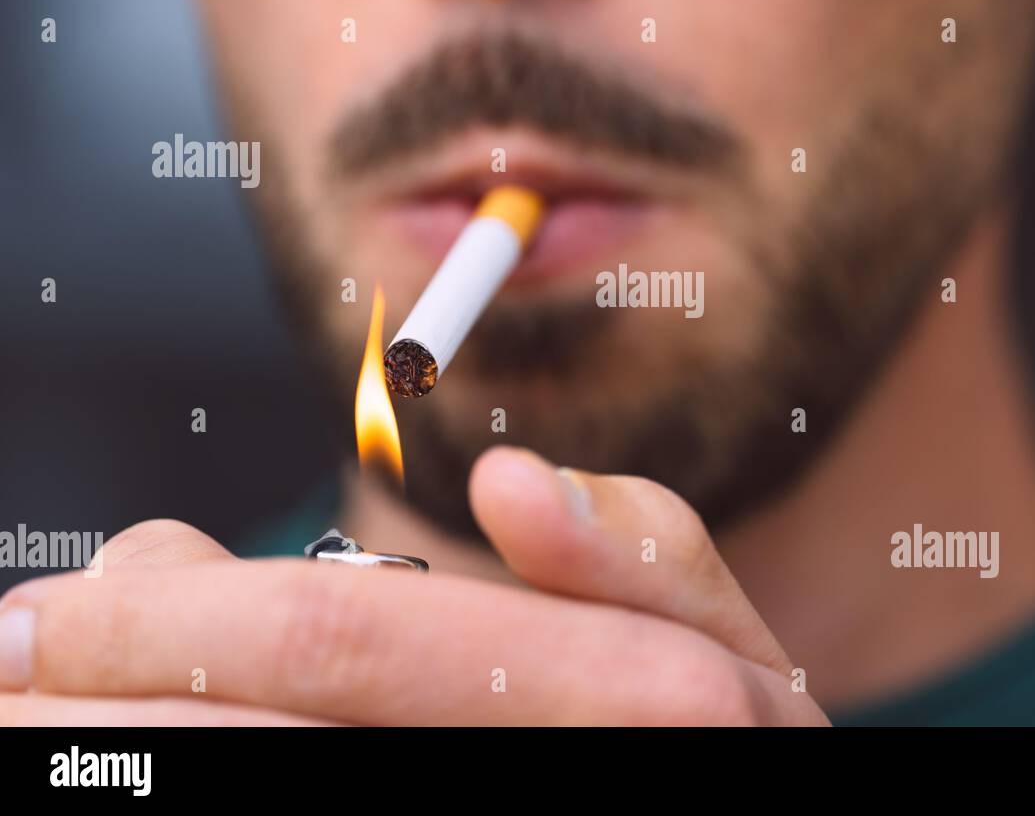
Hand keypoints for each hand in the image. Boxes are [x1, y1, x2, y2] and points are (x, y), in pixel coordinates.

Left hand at [0, 447, 827, 724]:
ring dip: (115, 750)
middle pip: (256, 744)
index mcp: (616, 696)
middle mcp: (522, 774)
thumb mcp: (725, 650)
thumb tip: (508, 487)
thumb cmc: (725, 755)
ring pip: (244, 792)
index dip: (171, 621)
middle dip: (97, 708)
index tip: (57, 611)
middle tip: (6, 672)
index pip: (345, 637)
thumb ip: (642, 551)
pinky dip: (175, 781)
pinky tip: (130, 754)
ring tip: (39, 721)